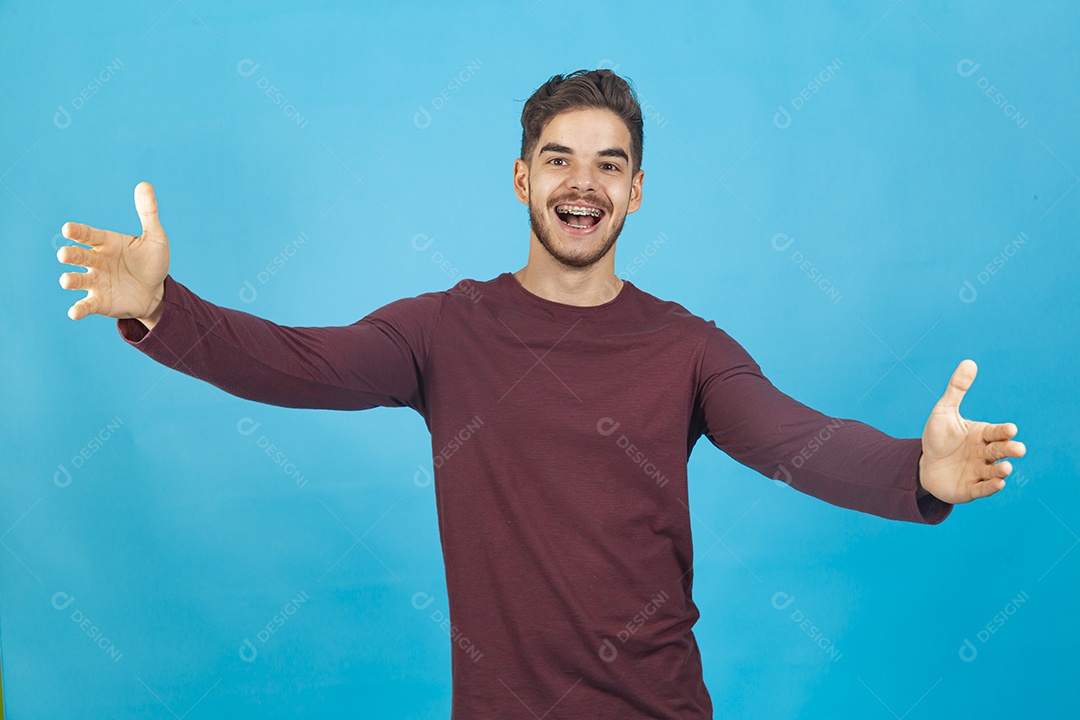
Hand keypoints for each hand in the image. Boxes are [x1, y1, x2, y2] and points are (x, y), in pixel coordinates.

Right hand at [57, 181, 169, 322]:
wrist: (157, 291)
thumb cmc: (152, 262)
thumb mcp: (155, 238)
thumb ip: (148, 213)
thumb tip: (145, 184)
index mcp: (106, 243)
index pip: (88, 234)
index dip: (78, 232)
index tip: (68, 228)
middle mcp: (96, 261)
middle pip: (78, 255)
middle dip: (70, 254)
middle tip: (65, 254)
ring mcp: (96, 281)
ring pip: (77, 279)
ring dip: (70, 280)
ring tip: (66, 281)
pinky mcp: (99, 301)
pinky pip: (86, 304)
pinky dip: (79, 308)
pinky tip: (74, 312)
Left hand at [918, 359, 1025, 503]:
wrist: (923, 464)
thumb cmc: (938, 437)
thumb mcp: (944, 411)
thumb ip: (957, 389)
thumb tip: (969, 362)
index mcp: (982, 435)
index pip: (996, 432)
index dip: (1003, 431)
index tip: (1010, 428)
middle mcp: (984, 453)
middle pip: (1000, 451)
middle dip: (1009, 449)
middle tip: (1018, 448)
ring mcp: (979, 471)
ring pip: (994, 470)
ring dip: (1002, 470)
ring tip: (1006, 468)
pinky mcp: (971, 488)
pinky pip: (983, 489)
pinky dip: (991, 487)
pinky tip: (999, 483)